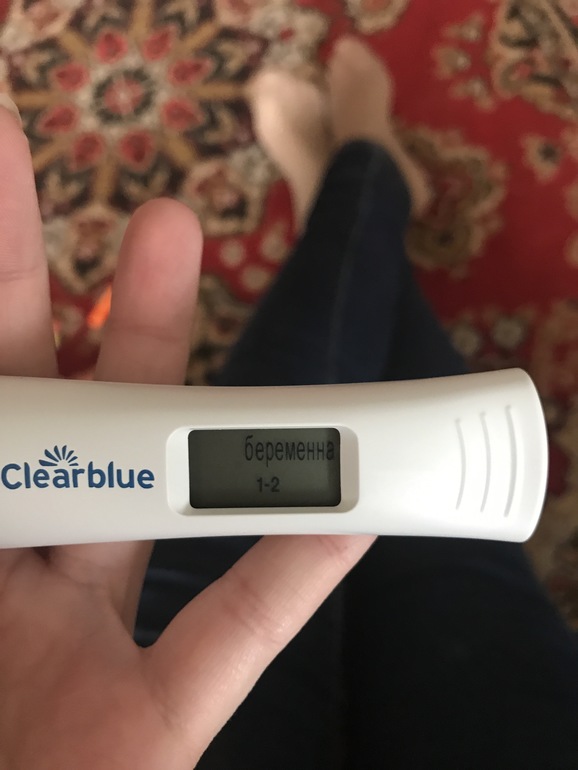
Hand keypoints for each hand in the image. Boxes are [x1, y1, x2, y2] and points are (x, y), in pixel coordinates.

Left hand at [0, 105, 374, 767]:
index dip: (0, 281)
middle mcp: (13, 577)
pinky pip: (230, 641)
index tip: (8, 171)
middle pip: (69, 421)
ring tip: (214, 288)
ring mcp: (82, 649)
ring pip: (157, 508)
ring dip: (204, 410)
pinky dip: (286, 580)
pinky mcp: (149, 731)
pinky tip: (345, 515)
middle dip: (101, 309)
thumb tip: (5, 423)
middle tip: (155, 210)